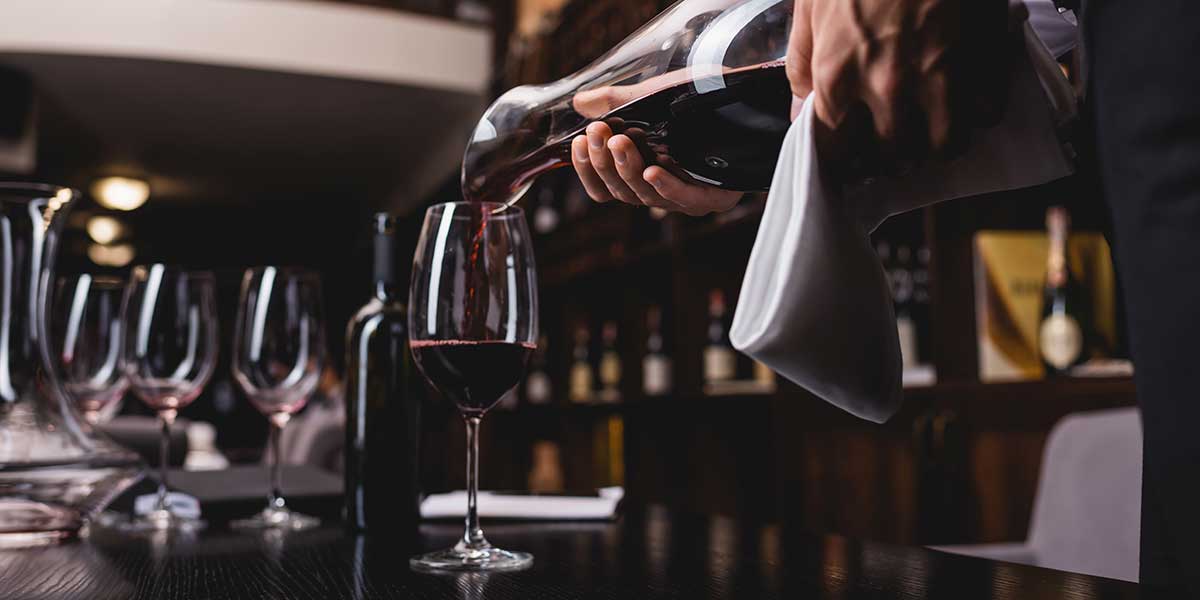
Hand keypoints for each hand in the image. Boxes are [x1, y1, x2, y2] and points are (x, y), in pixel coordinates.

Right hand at [569, 73, 741, 216]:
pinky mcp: (715, 197)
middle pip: (621, 191)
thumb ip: (615, 102)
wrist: (747, 93)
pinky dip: (665, 186)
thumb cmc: (698, 97)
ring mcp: (687, 197)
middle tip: (595, 134)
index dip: (587, 170)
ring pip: (646, 196)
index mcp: (641, 171)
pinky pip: (685, 198)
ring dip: (627, 168)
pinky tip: (651, 171)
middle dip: (604, 162)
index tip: (577, 143)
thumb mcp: (651, 96)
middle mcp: (661, 191)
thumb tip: (580, 103)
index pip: (604, 187)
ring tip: (618, 141)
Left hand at [786, 0, 1013, 170]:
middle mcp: (888, 85)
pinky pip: (985, 114)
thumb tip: (800, 111)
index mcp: (838, 74)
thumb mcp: (810, 7)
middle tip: (891, 147)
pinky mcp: (983, 58)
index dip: (843, 161)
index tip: (848, 159)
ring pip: (942, 147)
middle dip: (889, 159)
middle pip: (891, 157)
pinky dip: (977, 117)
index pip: (836, 150)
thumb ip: (801, 65)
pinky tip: (966, 104)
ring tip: (930, 133)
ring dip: (935, 146)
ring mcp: (940, 76)